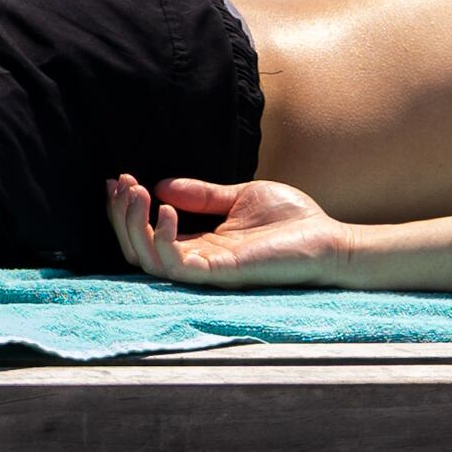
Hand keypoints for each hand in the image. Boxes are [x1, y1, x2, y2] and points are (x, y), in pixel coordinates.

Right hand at [109, 172, 358, 289]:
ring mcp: (208, 269)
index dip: (127, 209)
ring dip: (133, 225)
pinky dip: (163, 238)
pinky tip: (166, 209)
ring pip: (148, 260)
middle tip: (121, 184)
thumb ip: (201, 194)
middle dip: (121, 216)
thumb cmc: (293, 220)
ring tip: (137, 192)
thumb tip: (162, 184)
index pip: (148, 234)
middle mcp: (198, 260)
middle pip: (137, 249)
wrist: (331, 239)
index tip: (120, 178)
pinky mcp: (223, 273)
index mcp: (200, 244)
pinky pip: (178, 266)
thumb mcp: (239, 196)